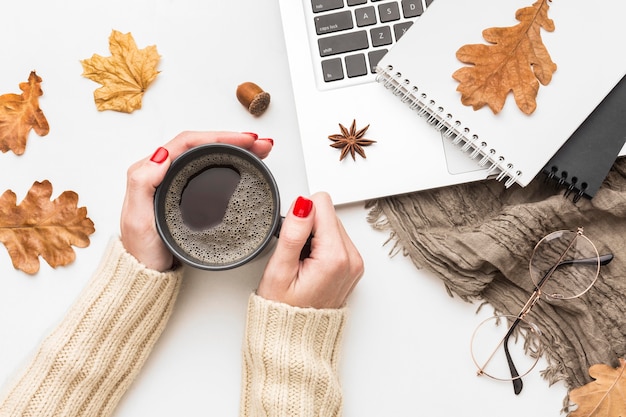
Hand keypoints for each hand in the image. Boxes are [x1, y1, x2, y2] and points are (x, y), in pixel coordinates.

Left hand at [120, 131, 272, 271]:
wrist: (146, 274)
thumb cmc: (142, 250)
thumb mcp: (137, 218)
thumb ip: (142, 183)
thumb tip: (161, 154)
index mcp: (150, 170)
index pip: (187, 142)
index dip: (218, 137)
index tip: (243, 140)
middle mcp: (164, 172)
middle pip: (201, 144)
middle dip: (233, 139)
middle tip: (260, 143)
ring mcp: (177, 182)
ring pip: (208, 155)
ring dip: (235, 148)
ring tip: (260, 150)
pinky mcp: (189, 194)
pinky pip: (210, 169)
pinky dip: (230, 163)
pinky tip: (244, 164)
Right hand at [257, 192, 363, 308]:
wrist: (296, 338)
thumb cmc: (284, 310)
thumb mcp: (280, 270)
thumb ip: (294, 233)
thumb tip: (303, 204)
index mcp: (336, 257)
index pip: (321, 204)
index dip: (300, 217)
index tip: (294, 241)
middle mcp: (352, 259)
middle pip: (328, 213)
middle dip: (308, 228)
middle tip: (297, 257)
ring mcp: (355, 263)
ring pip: (332, 224)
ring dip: (315, 238)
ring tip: (303, 263)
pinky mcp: (353, 265)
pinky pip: (336, 239)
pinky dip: (321, 247)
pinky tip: (310, 266)